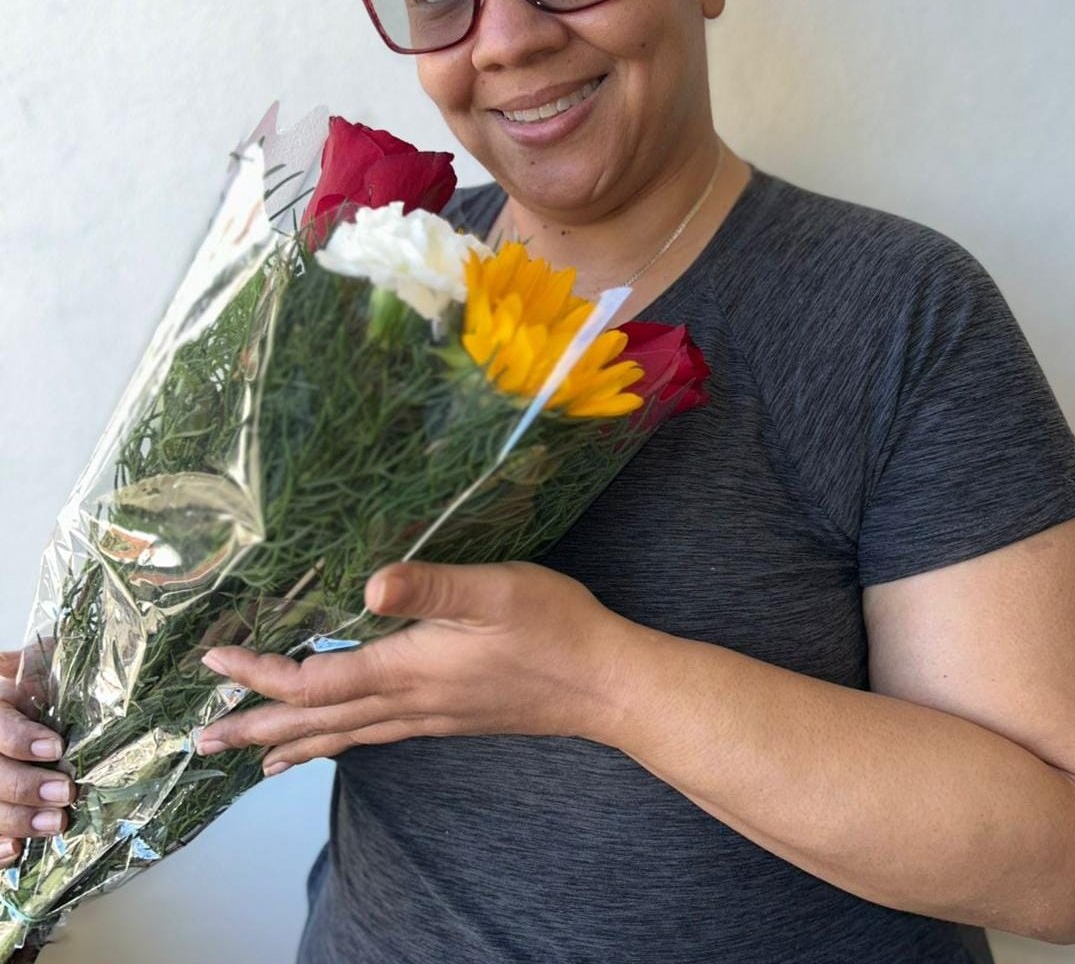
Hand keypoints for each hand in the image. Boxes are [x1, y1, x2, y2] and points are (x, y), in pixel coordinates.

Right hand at [0, 648, 73, 865]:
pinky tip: (14, 851)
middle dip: (23, 786)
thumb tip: (101, 656)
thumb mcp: (53, 663)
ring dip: (14, 820)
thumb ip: (61, 664)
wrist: (36, 706)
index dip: (19, 738)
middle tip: (65, 794)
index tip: (56, 748)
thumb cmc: (49, 680)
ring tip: (55, 823)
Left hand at [195, 560, 633, 774]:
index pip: (315, 682)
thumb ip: (432, 586)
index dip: (260, 674)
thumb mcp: (495, 591)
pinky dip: (340, 741)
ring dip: (293, 743)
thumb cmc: (552, 628)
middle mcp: (410, 702)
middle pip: (317, 722)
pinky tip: (342, 740)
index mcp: (409, 669)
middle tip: (203, 741)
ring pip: (345, 736)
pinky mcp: (451, 717)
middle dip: (257, 728)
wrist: (604, 684)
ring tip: (255, 761)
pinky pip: (376, 736)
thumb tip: (368, 581)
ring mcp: (430, 716)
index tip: (214, 662)